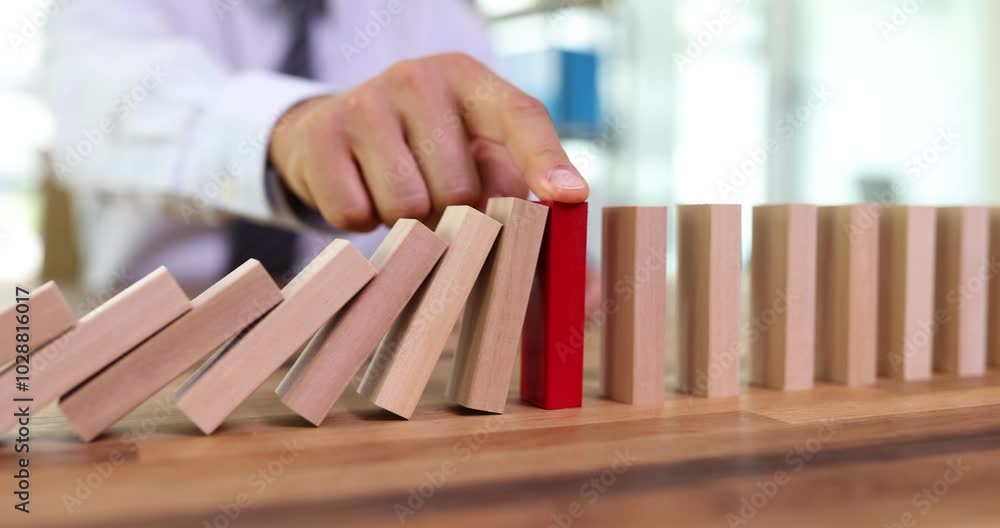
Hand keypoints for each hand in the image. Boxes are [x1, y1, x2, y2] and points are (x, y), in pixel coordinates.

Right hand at [269, 52, 589, 230]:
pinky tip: (361, 191)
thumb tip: (560, 213)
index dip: (545, 160)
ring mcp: (365, 102)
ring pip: (407, 206)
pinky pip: (356, 213)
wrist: (332, 130)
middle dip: (452, 214)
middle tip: (435, 197)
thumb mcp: (473, 151)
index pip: (520, 116)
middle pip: (459, 189)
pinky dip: (361, 220)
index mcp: (469, 80)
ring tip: (398, 192)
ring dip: (406, 221)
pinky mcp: (320, 136)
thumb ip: (513, 182)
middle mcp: (418, 79)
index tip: (569, 196)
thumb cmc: (423, 150)